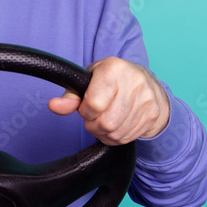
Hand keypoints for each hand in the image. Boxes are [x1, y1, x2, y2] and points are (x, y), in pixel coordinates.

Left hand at [47, 57, 169, 144]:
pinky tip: (116, 125)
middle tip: (94, 117)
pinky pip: (127, 138)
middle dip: (94, 125)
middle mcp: (133, 82)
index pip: (93, 103)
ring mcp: (146, 99)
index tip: (86, 107)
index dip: (85, 111)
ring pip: (115, 133)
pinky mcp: (152, 115)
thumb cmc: (112, 80)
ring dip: (104, 133)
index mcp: (113, 69)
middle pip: (105, 122)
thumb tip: (54, 106)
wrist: (148, 85)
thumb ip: (71, 95)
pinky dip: (116, 137)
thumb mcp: (90, 79)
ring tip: (104, 121)